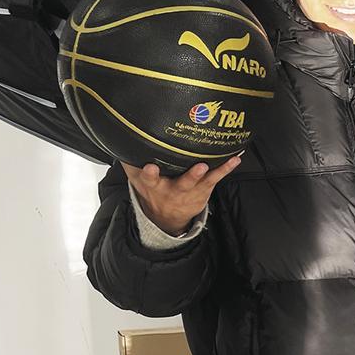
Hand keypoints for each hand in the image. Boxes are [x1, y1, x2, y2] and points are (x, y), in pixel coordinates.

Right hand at [123, 157, 240, 235]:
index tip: (150, 167)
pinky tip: (235, 158)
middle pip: (182, 183)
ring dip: (211, 173)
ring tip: (222, 163)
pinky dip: (226, 168)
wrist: (166, 217)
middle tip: (199, 168)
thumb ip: (129, 161)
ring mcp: (191, 191)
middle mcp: (173, 190)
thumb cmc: (152, 190)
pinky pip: (217, 179)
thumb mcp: (136, 179)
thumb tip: (119, 137)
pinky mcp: (204, 190)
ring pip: (202, 182)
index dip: (150, 173)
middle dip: (190, 176)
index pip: (150, 179)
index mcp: (154, 186)